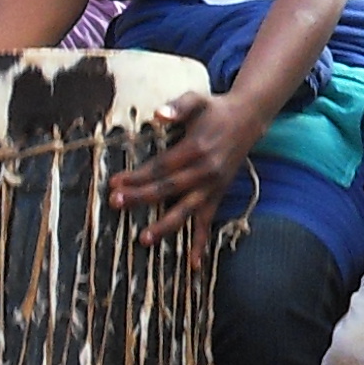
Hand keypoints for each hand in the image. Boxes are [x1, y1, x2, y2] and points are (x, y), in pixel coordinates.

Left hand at [108, 91, 261, 248]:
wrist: (249, 119)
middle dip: (141, 197)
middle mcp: (206, 171)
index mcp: (197, 148)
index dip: (138, 175)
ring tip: (144, 239)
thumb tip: (159, 115)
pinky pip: (208, 222)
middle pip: (168, 188)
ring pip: (186, 210)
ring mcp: (213, 186)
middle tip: (116, 203)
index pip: (161, 166)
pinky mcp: (218, 194)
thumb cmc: (215, 109)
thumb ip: (178, 106)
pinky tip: (194, 264)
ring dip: (165, 226)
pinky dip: (202, 243)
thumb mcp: (196, 99)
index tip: (114, 182)